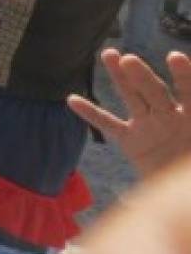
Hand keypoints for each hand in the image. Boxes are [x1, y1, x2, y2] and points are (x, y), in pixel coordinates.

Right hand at [68, 49, 190, 177]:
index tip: (176, 58)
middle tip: (130, 59)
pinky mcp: (133, 142)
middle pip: (155, 91)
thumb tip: (111, 104)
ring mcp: (150, 126)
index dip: (185, 76)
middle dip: (143, 75)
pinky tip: (73, 100)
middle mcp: (172, 115)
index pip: (190, 92)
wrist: (185, 198)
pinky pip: (109, 126)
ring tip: (109, 55)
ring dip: (120, 77)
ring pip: (132, 97)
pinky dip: (91, 114)